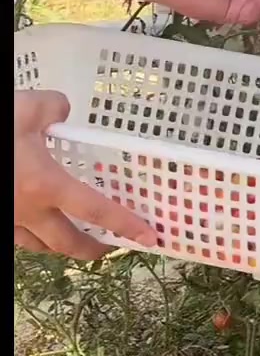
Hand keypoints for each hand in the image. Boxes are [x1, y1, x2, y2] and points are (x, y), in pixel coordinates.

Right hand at [15, 90, 157, 261]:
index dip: (125, 225)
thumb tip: (63, 110)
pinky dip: (31, 237)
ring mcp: (6, 220)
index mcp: (46, 185)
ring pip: (39, 246)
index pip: (96, 211)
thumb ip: (52, 107)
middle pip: (68, 243)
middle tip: (109, 248)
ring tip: (72, 241)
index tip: (149, 237)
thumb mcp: (24, 106)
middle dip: (92, 249)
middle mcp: (28, 211)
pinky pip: (15, 237)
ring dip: (60, 247)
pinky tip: (32, 226)